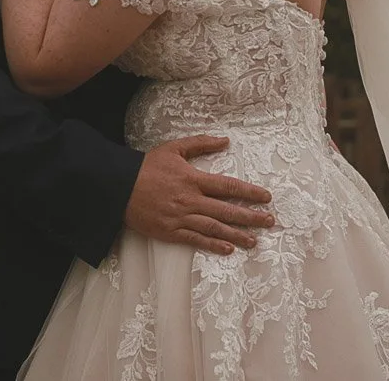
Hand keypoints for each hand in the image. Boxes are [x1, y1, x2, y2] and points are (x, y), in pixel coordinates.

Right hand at [124, 135, 274, 254]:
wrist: (119, 186)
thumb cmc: (146, 166)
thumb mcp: (174, 149)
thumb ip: (200, 144)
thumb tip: (225, 140)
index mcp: (193, 179)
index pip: (228, 186)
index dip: (249, 192)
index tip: (266, 197)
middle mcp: (190, 200)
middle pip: (227, 210)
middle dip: (251, 217)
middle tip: (269, 221)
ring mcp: (181, 217)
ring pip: (215, 228)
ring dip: (237, 235)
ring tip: (254, 240)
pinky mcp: (170, 231)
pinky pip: (196, 239)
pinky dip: (213, 245)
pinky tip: (228, 249)